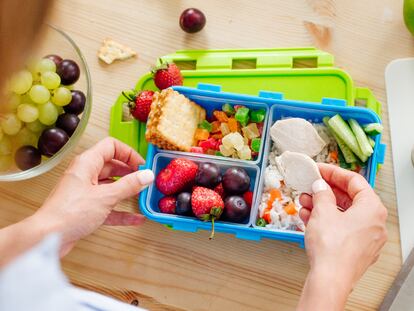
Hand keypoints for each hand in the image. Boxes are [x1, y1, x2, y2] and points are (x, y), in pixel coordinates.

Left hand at [32, 137, 153, 255]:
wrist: (47, 237)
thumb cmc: (69, 213)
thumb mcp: (106, 197)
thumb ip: (129, 186)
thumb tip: (147, 175)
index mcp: (87, 163)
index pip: (111, 146)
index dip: (128, 153)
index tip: (142, 165)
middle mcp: (85, 174)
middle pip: (112, 166)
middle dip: (130, 172)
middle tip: (145, 180)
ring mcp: (85, 192)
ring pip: (111, 186)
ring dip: (127, 191)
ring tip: (143, 195)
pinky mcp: (86, 209)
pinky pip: (108, 206)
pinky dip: (121, 211)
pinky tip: (135, 218)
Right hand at [297, 163, 386, 310]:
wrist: (330, 279)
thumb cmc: (332, 248)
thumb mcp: (322, 211)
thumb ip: (322, 193)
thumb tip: (320, 186)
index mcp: (372, 208)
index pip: (354, 181)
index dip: (333, 172)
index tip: (319, 170)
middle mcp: (374, 223)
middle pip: (349, 198)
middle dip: (325, 192)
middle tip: (309, 187)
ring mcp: (366, 238)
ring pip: (343, 214)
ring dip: (321, 206)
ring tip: (304, 203)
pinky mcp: (355, 249)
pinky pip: (341, 228)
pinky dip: (325, 221)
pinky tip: (308, 218)